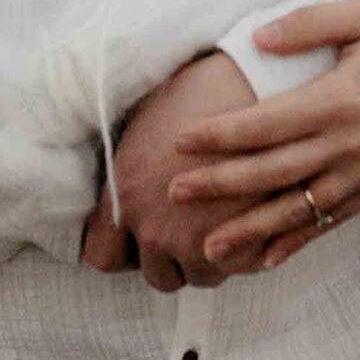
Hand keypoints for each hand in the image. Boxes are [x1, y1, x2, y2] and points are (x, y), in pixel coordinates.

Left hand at [80, 55, 262, 290]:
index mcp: (125, 197)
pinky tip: (248, 222)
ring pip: (200, 276)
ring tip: (221, 223)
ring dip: (208, 257)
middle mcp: (155, 228)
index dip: (121, 248)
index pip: (102, 256)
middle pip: (157, 274)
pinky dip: (244, 253)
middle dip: (171, 254)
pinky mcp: (245, 246)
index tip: (137, 236)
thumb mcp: (146, 122)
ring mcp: (200, 243)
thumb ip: (130, 171)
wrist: (257, 83)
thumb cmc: (200, 90)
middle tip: (188, 225)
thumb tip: (124, 185)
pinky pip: (239, 269)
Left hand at [167, 0, 359, 269]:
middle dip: (218, 186)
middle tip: (173, 195)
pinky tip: (270, 256)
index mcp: (338, 99)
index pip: (265, 124)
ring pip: (297, 208)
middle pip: (271, 172)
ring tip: (210, 250)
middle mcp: (347, 144)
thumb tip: (258, 37)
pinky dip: (299, 239)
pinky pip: (332, 220)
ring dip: (251, 229)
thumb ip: (311, 25)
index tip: (180, 141)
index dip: (220, 136)